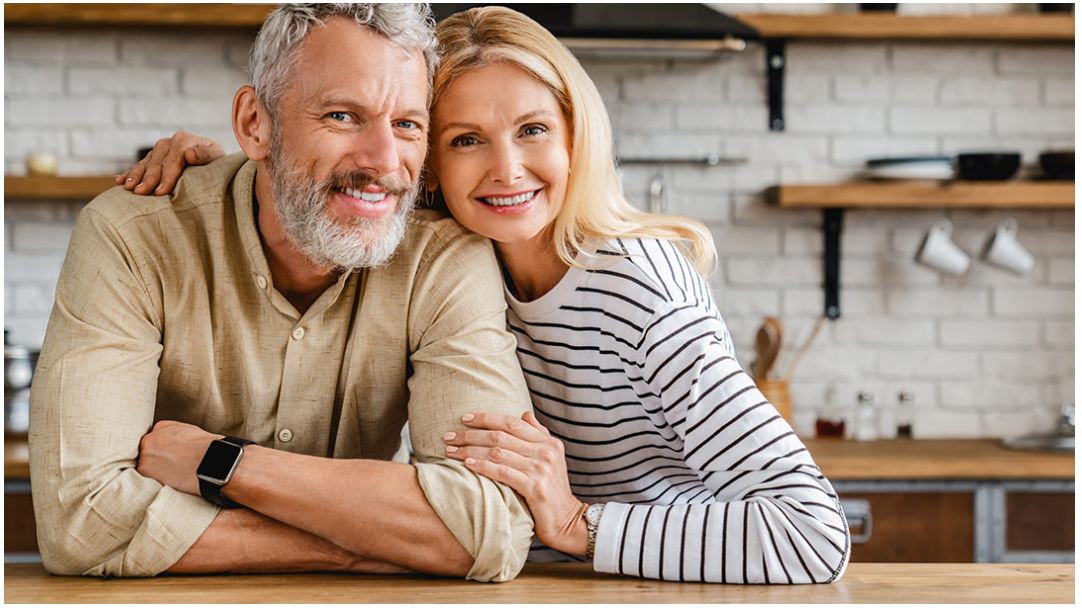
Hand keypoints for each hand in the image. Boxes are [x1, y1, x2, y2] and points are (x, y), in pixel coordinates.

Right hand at [115, 132, 224, 195]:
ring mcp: (159, 149)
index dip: (166, 177)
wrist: (212, 158)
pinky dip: (130, 173)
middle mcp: (169, 142)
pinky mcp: (153, 157)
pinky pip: (140, 165)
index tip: (161, 192)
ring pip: (145, 163)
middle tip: (140, 193)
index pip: (172, 161)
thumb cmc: (216, 161)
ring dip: (135, 176)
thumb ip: (205, 156)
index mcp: (183, 140)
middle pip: (156, 163)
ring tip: (128, 188)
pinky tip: (120, 181)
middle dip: (148, 179)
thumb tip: (189, 154)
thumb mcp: (217, 157)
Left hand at [137, 420, 221, 495]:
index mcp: (162, 427)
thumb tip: (179, 446)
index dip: (164, 452)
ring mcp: (145, 453)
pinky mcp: (144, 469)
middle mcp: (150, 438)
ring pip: (145, 465)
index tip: (172, 458)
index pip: (156, 440)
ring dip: (155, 472)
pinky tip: (171, 482)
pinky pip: (145, 478)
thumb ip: (179, 436)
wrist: (212, 461)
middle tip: (171, 470)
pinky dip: (156, 482)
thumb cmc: (209, 449)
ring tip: (173, 478)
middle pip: (148, 452)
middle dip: (157, 461)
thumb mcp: (193, 433)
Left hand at [443, 411, 588, 555]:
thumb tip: (524, 414)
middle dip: (471, 434)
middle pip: (501, 436)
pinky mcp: (535, 487)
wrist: (567, 520)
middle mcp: (546, 451)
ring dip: (470, 450)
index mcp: (548, 441)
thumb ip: (538, 435)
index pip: (512, 422)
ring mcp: (541, 468)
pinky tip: (467, 464)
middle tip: (449, 436)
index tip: (464, 418)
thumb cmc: (553, 490)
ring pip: (498, 452)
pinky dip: (482, 466)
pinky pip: (502, 472)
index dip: (486, 418)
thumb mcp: (551, 458)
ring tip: (450, 451)